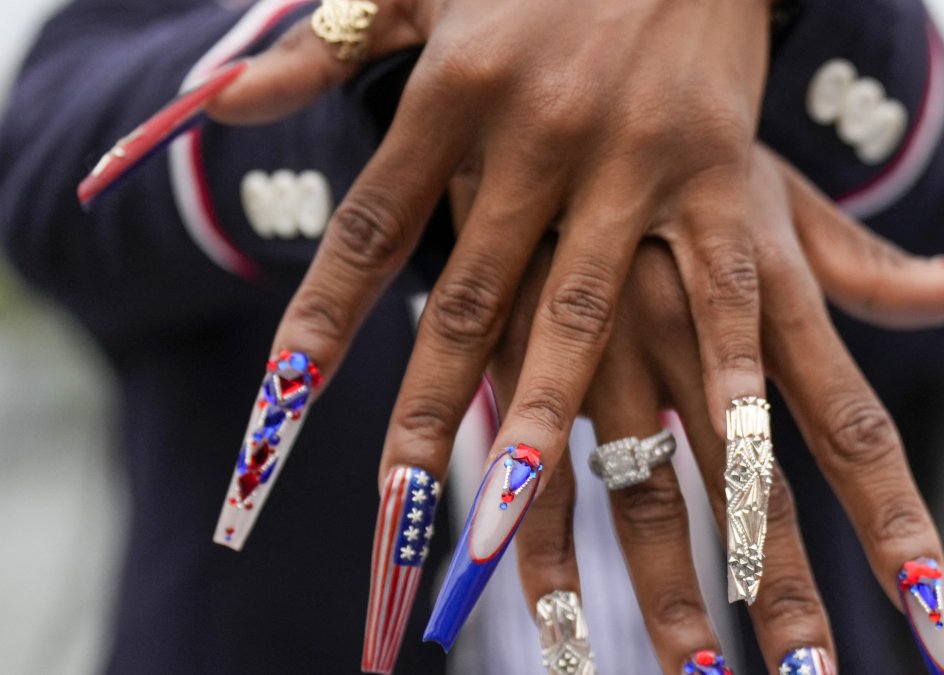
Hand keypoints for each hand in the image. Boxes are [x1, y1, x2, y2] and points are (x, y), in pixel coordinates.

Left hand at [212, 0, 780, 590]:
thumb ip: (323, 47)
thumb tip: (217, 106)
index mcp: (453, 89)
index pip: (370, 226)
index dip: (322, 320)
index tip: (281, 408)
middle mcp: (535, 133)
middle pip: (466, 295)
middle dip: (423, 407)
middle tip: (391, 511)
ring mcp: (631, 159)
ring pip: (578, 311)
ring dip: (540, 417)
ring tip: (504, 514)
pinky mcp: (718, 170)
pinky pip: (715, 287)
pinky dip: (719, 369)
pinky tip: (714, 446)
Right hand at [470, 144, 943, 672]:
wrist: (554, 97)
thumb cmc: (684, 163)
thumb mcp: (779, 197)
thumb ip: (868, 265)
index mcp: (766, 291)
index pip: (849, 421)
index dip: (894, 517)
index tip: (935, 609)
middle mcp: (693, 328)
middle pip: (748, 482)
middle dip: (783, 586)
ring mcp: (605, 347)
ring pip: (643, 492)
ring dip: (669, 595)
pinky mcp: (526, 356)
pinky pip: (539, 472)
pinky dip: (547, 553)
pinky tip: (564, 626)